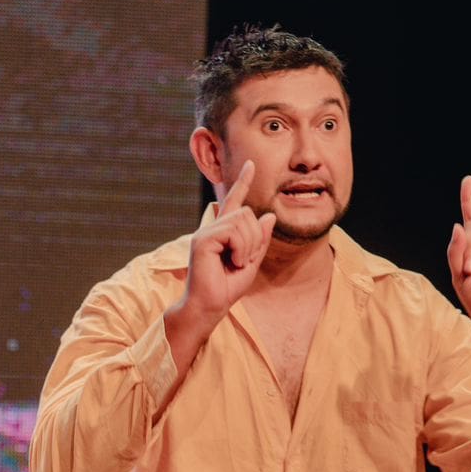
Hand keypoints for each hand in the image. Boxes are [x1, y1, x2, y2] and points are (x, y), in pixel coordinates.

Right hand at [179, 161, 274, 323]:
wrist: (209, 307)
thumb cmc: (226, 289)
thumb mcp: (252, 263)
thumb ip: (260, 240)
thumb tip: (268, 215)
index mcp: (222, 232)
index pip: (234, 201)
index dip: (243, 182)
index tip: (251, 164)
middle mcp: (212, 228)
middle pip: (246, 213)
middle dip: (256, 237)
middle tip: (245, 260)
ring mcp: (205, 233)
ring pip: (242, 221)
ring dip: (249, 244)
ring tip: (238, 262)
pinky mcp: (202, 240)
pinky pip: (233, 232)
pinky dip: (241, 248)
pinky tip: (233, 262)